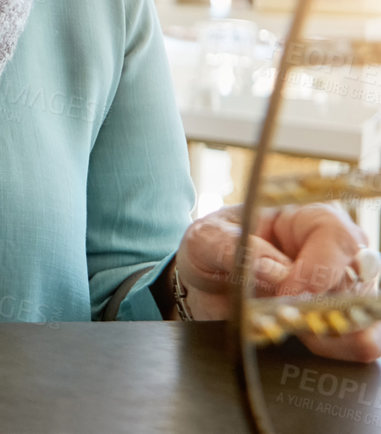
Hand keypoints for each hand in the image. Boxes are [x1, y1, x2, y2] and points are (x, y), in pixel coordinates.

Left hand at [177, 203, 379, 361]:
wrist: (203, 284)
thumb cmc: (209, 248)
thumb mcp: (205, 239)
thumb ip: (233, 249)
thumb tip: (274, 269)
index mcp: (306, 218)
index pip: (338, 237)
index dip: (318, 269)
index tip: (286, 292)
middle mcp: (334, 252)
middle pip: (358, 279)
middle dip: (324, 306)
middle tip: (286, 317)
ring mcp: (341, 289)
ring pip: (366, 315)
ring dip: (332, 331)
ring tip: (292, 330)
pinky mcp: (337, 321)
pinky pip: (360, 342)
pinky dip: (336, 350)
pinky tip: (304, 342)